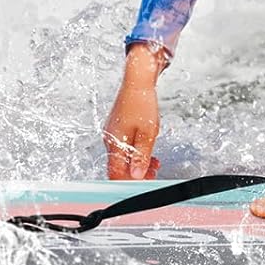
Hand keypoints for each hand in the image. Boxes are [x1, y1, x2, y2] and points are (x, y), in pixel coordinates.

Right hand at [103, 44, 164, 179]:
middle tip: (153, 173)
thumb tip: (137, 175)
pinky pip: (123, 147)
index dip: (129, 183)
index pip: (115, 173)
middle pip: (119, 167)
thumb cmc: (142, 102)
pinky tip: (147, 150)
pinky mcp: (117, 128)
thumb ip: (142, 156)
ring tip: (154, 162)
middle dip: (136, 174)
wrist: (137, 80)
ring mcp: (112, 133)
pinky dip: (135, 152)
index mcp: (115, 142)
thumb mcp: (148, 132)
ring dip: (137, 163)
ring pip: (122, 157)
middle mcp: (110, 139)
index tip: (144, 184)